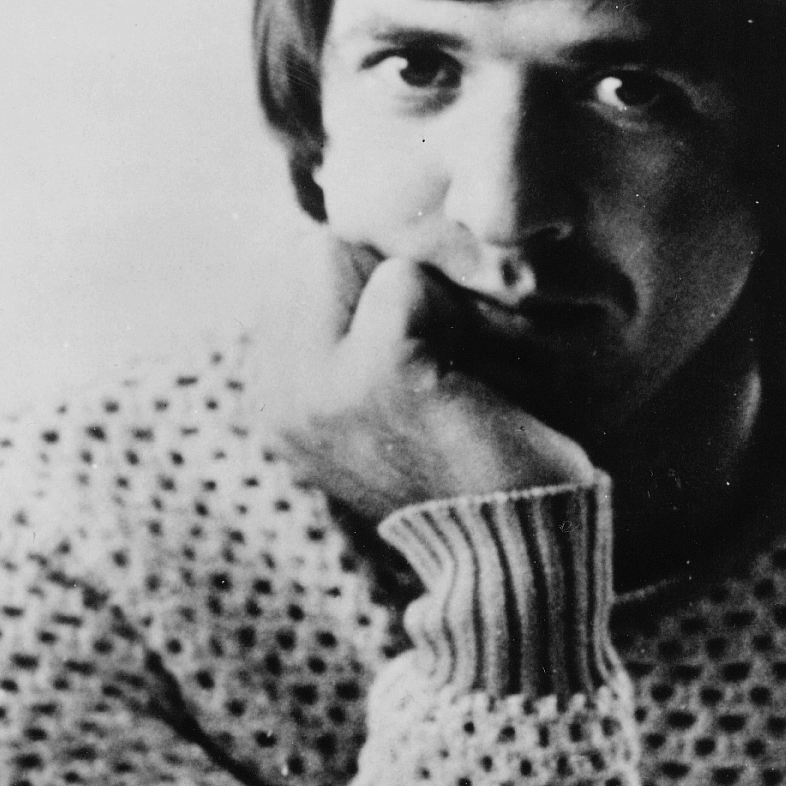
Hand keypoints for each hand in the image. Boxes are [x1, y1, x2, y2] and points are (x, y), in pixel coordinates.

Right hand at [256, 226, 596, 521]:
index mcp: (273, 404)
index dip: (361, 284)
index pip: (292, 274)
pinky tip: (464, 371)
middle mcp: (281, 399)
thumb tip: (334, 240)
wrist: (512, 545)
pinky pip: (403, 281)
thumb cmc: (460, 460)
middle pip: (311, 254)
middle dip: (376, 275)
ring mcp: (322, 389)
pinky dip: (446, 310)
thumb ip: (338, 339)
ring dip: (412, 291)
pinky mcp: (377, 374)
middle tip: (430, 349)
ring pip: (345, 255)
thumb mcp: (373, 403)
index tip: (408, 351)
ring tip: (446, 362)